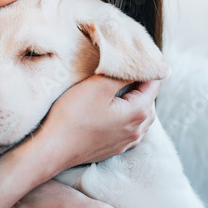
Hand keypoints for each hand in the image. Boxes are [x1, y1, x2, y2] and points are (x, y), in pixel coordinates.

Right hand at [37, 76, 161, 174]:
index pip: (154, 84)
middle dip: (142, 85)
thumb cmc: (74, 115)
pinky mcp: (113, 149)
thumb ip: (123, 74)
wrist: (53, 149)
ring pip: (141, 118)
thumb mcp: (99, 86)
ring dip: (135, 103)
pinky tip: (116, 113)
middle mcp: (137, 130)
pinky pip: (129, 130)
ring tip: (122, 90)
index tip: (137, 58)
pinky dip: (127, 118)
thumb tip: (140, 67)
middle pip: (149, 101)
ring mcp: (125, 142)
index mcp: (138, 112)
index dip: (148, 69)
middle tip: (128, 71)